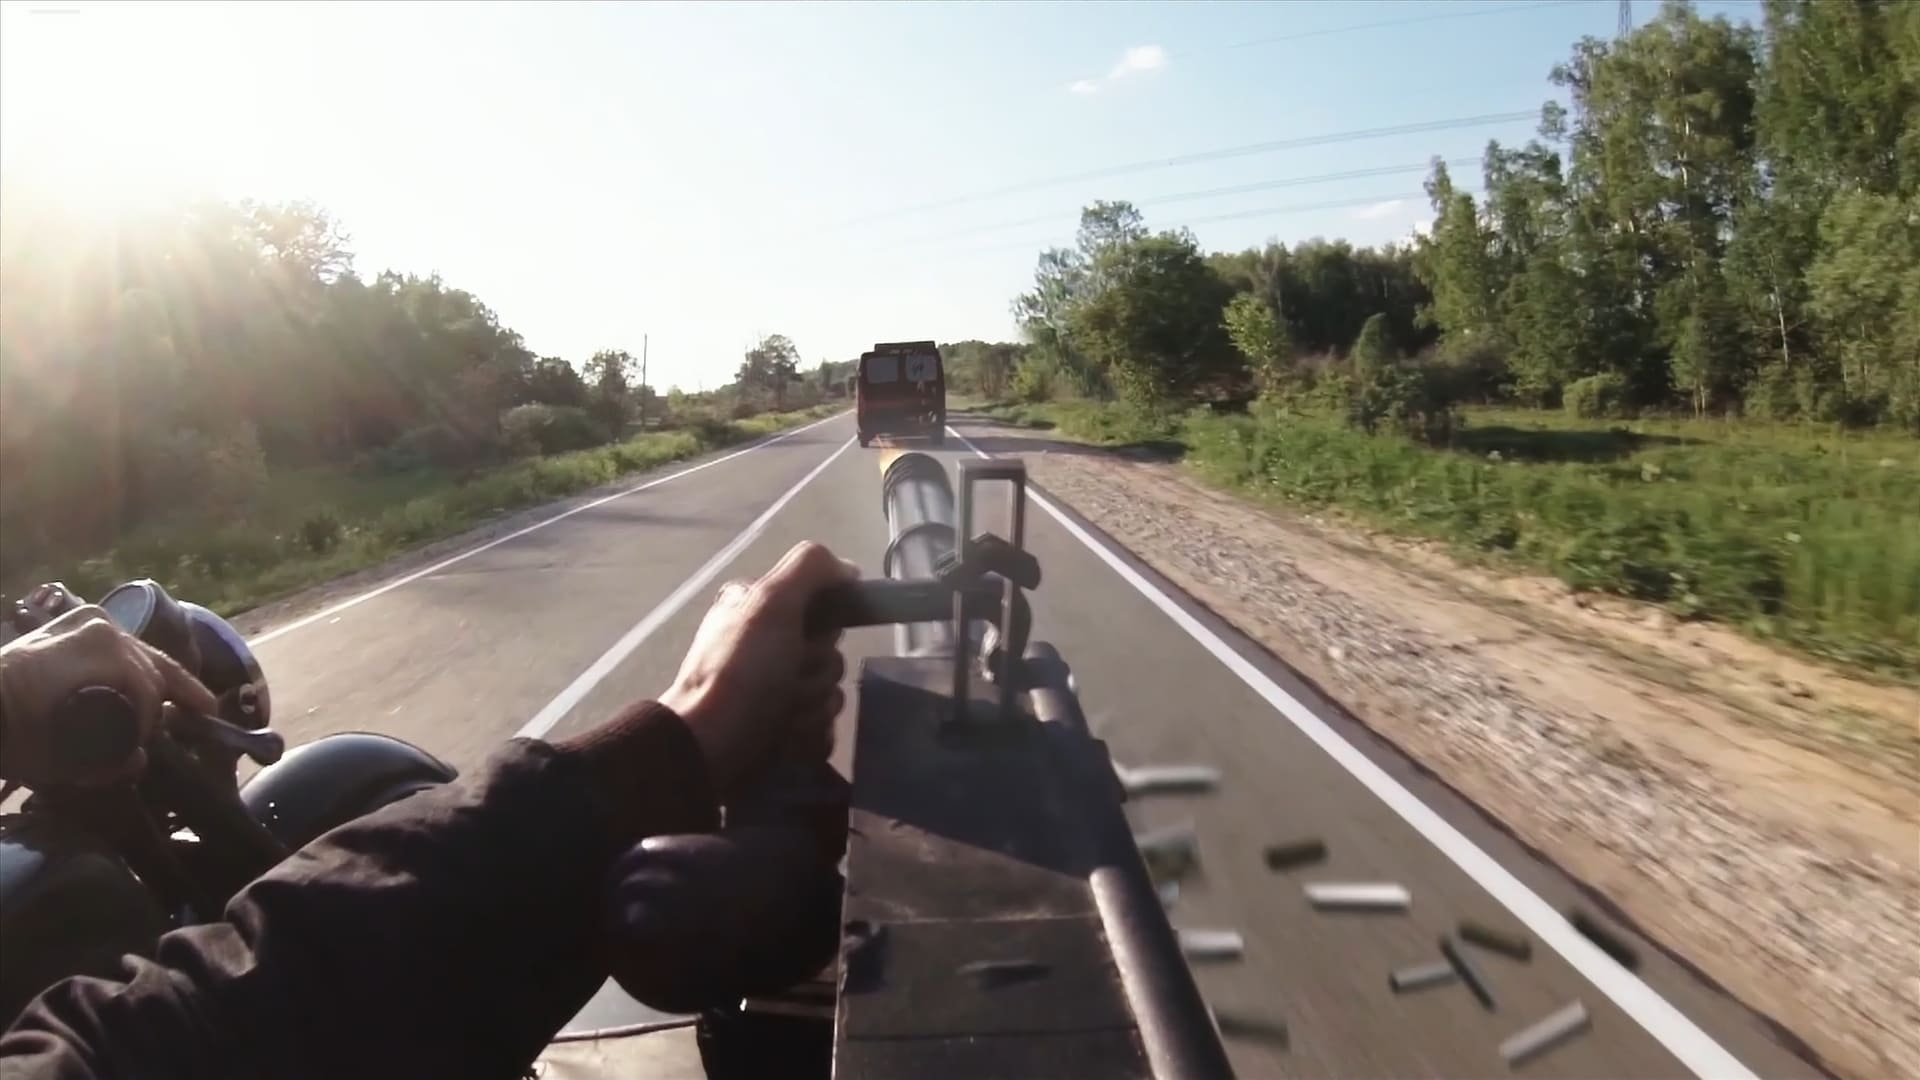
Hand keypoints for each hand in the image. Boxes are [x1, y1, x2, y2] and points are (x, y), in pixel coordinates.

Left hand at [0, 605, 217, 787]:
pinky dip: (133, 665)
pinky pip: (118, 645)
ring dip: (156, 678)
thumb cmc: (14, 731)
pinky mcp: (73, 620)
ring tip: (179, 699)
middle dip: (170, 695)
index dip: (154, 720)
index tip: (150, 745)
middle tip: (196, 714)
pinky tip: (145, 681)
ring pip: (138, 653)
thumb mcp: (60, 757)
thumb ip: (106, 763)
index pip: (150, 687)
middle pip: (151, 666)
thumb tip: (139, 759)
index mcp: (105, 650)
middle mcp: (102, 626)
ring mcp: (87, 618)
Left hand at [658, 542, 855, 795]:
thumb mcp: (770, 601)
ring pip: (830, 696)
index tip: (810, 637)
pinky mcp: (784, 733)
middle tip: (788, 681)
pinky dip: (808, 737)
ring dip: (811, 708)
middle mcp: (769, 649)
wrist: (710, 745)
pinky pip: (823, 731)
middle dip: (816, 673)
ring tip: (781, 715)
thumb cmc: (740, 670)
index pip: (825, 609)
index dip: (826, 626)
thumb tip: (849, 570)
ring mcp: (776, 694)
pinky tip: (786, 738)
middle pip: (832, 656)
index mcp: (761, 612)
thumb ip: (810, 569)